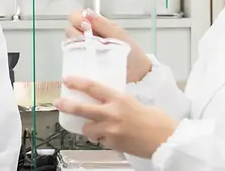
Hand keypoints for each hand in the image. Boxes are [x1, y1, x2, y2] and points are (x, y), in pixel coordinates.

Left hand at [54, 76, 178, 157]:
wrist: (167, 140)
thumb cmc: (157, 121)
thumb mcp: (136, 103)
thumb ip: (119, 102)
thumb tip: (108, 102)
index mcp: (119, 99)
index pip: (93, 87)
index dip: (77, 82)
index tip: (67, 80)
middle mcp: (112, 113)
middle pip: (82, 108)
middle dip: (67, 105)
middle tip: (58, 103)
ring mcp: (111, 130)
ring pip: (88, 129)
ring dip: (89, 128)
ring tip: (95, 127)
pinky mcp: (113, 144)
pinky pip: (100, 140)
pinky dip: (102, 138)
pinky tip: (111, 136)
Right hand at [66, 8, 152, 82]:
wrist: (138, 74)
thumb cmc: (131, 53)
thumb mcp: (119, 35)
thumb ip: (103, 24)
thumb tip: (86, 13)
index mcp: (96, 25)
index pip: (77, 16)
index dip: (76, 19)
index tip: (84, 26)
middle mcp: (88, 35)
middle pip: (70, 29)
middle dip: (76, 34)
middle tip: (88, 42)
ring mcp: (85, 48)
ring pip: (70, 42)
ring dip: (76, 46)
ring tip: (89, 52)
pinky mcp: (84, 62)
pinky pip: (74, 56)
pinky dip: (76, 57)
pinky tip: (85, 60)